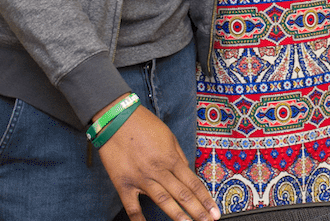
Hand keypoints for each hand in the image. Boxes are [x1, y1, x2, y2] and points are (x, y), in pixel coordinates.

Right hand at [97, 106, 218, 220]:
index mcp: (171, 158)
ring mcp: (141, 179)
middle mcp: (158, 170)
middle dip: (198, 211)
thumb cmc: (143, 124)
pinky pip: (132, 206)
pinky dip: (139, 220)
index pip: (193, 183)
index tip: (214, 211)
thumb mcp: (168, 136)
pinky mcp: (124, 184)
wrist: (115, 118)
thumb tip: (188, 172)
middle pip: (182, 195)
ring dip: (178, 216)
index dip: (205, 199)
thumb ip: (178, 156)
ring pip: (163, 201)